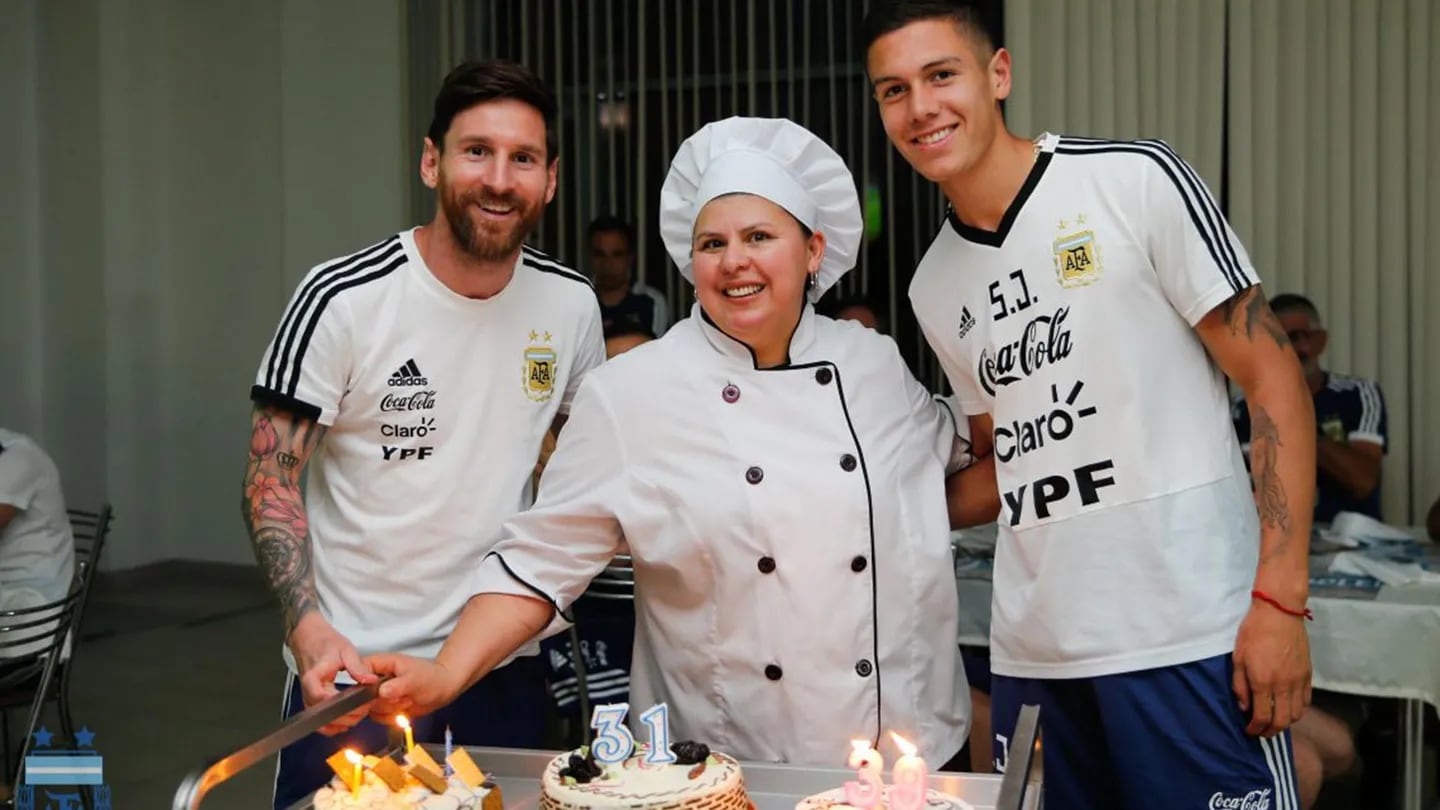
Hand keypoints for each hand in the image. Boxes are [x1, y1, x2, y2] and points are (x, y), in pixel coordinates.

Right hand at [288, 613, 375, 734]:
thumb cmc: (325, 643)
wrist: (311, 640)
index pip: (324, 700)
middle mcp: (308, 693)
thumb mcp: (345, 650)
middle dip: (349, 716)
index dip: (344, 706)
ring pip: (324, 724)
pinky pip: (323, 723)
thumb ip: (358, 667)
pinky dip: (337, 724)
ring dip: (344, 722)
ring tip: (360, 710)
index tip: (362, 703)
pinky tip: (350, 716)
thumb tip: (370, 680)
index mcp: (313, 679)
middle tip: (367, 705)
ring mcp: (309, 700)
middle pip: (325, 717)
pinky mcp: (313, 704)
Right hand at [366, 653, 465, 723]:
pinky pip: (379, 717)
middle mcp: (378, 679)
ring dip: (389, 710)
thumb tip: (382, 691)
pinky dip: (392, 717)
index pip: (360, 669)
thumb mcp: (416, 679)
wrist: (443, 689)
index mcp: (383, 664)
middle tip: (399, 697)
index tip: (376, 691)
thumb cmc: (432, 677)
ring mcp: (380, 693)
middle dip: (381, 701)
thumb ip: (398, 685)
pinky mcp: (385, 706)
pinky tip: (404, 710)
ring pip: (370, 708)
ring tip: (406, 700)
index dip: (361, 681)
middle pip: (362, 693)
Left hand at [1232, 600, 1311, 736]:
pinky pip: (1306, 701)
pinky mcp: (1308, 674)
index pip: (1262, 717)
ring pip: (1296, 714)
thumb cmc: (1254, 632)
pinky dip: (1297, 710)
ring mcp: (1298, 681)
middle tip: (1261, 731)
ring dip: (1285, 723)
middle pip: (1282, 721)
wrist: (1280, 612)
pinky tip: (1287, 707)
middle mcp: (1283, 685)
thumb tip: (1243, 707)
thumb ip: (1239, 685)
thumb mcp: (1238, 657)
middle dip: (1270, 732)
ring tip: (1273, 720)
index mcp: (1263, 682)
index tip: (1249, 730)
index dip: (1255, 729)